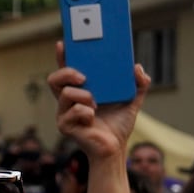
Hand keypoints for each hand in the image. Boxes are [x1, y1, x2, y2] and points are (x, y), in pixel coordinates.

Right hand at [48, 41, 150, 164]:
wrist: (115, 149)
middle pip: (54, 79)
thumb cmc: (118, 125)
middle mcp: (68, 100)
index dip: (63, 56)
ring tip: (95, 103)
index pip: (67, 69)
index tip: (64, 43)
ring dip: (82, 96)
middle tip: (83, 76)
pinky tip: (92, 118)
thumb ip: (139, 84)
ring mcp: (65, 113)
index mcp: (80, 90)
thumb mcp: (132, 101)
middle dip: (67, 72)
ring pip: (64, 94)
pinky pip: (71, 112)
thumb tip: (138, 68)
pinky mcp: (65, 126)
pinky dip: (85, 113)